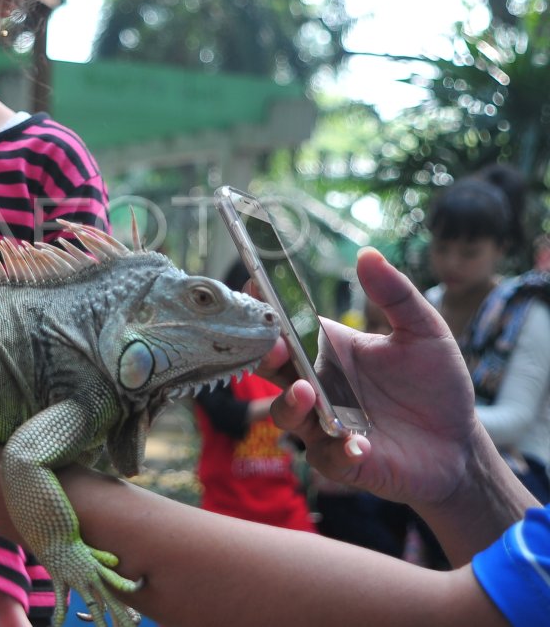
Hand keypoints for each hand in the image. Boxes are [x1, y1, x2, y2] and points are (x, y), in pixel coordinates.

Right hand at [260, 247, 480, 510]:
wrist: (459, 444)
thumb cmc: (437, 385)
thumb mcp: (425, 332)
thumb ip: (396, 295)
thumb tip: (367, 254)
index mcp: (329, 349)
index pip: (286, 325)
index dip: (265, 308)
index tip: (255, 287)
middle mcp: (317, 384)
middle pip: (272, 368)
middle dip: (265, 356)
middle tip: (275, 347)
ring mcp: (323, 422)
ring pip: (285, 413)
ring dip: (290, 404)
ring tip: (306, 393)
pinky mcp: (339, 459)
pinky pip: (324, 455)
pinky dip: (336, 448)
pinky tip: (360, 444)